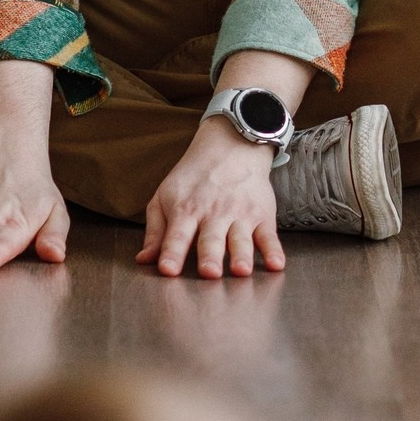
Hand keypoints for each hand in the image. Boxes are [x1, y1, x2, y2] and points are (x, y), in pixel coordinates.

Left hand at [138, 119, 286, 279]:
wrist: (230, 147)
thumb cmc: (193, 179)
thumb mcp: (165, 198)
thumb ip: (155, 232)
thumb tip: (143, 260)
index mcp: (185, 211)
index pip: (177, 235)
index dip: (172, 253)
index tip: (168, 270)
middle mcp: (213, 214)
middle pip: (210, 240)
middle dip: (209, 257)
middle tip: (208, 273)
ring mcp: (240, 215)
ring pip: (240, 240)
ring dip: (241, 256)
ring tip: (240, 271)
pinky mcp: (262, 216)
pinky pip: (269, 236)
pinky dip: (274, 251)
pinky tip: (275, 264)